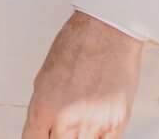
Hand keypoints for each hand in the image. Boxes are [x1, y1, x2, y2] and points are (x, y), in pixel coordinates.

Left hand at [21, 12, 143, 138]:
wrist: (107, 30)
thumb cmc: (77, 45)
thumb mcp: (44, 78)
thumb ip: (43, 109)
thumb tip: (42, 128)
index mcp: (44, 107)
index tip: (43, 136)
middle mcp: (67, 120)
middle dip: (58, 137)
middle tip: (63, 125)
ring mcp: (93, 124)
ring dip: (80, 136)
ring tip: (81, 119)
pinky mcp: (116, 123)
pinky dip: (99, 136)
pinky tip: (96, 123)